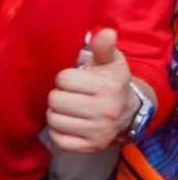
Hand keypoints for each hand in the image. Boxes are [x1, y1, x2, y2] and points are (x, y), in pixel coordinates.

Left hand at [46, 29, 137, 153]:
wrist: (127, 114)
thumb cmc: (111, 82)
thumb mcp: (110, 62)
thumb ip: (103, 47)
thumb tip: (105, 32)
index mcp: (108, 87)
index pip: (63, 79)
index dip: (66, 78)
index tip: (76, 80)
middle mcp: (105, 111)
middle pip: (55, 100)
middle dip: (59, 95)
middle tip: (70, 95)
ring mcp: (98, 132)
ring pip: (53, 120)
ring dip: (56, 113)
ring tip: (69, 108)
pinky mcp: (90, 147)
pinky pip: (58, 139)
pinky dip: (58, 131)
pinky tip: (69, 123)